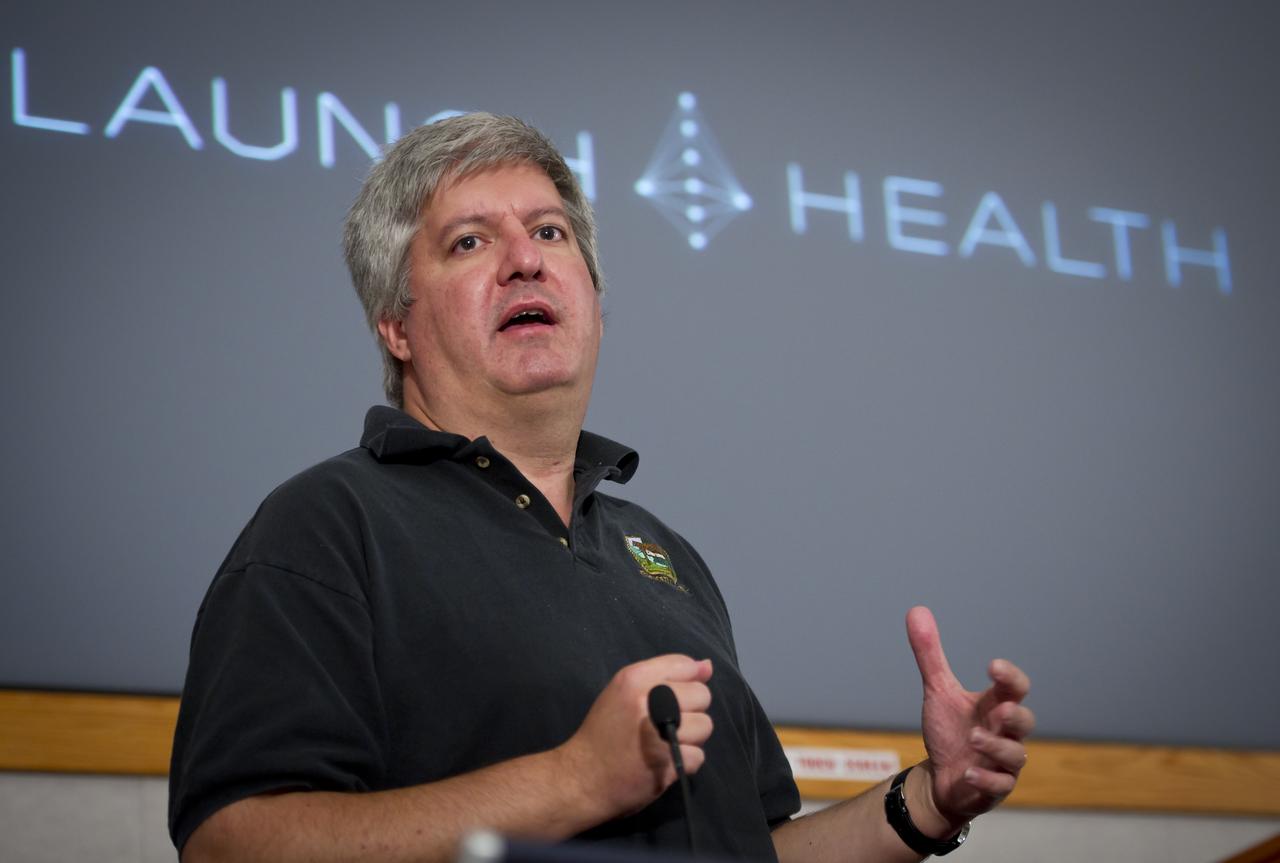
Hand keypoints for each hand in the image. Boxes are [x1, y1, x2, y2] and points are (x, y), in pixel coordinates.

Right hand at [559, 654, 714, 819]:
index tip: (670, 700)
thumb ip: (665, 676)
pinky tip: (664, 763)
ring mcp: (659, 731)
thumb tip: (707, 666)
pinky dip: (685, 763)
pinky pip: (699, 756)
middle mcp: (648, 700)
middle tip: (665, 726)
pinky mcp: (667, 761)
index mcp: (634, 678)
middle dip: (690, 712)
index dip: (685, 683)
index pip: (685, 665)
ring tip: (666, 745)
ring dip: (691, 739)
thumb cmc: (603, 733)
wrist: (581, 779)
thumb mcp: (624, 693)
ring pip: (705, 725)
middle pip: (702, 695)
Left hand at [906, 606, 1033, 825]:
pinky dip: (986, 778)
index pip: (1015, 688)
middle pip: (1025, 721)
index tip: (993, 666)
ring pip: (1015, 754)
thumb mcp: (938, 691)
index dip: (1009, 677)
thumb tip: (916, 610)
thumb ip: (930, 655)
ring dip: (997, 746)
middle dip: (1016, 715)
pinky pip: (999, 784)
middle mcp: (1004, 732)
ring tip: (974, 738)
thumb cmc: (950, 731)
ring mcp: (1002, 761)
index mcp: (994, 705)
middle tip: (1001, 709)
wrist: (943, 778)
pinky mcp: (994, 786)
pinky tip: (968, 772)